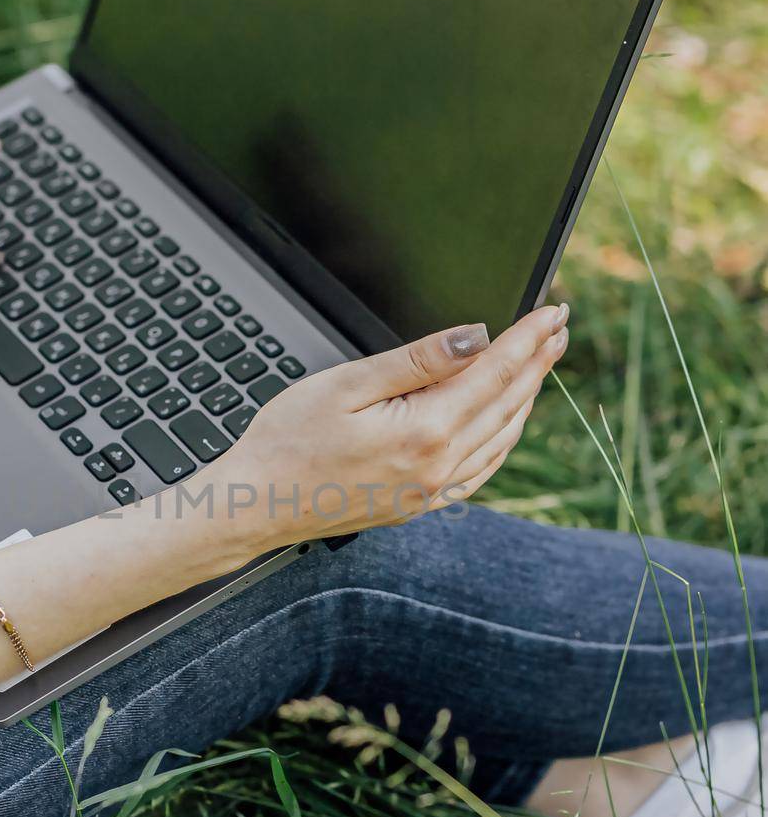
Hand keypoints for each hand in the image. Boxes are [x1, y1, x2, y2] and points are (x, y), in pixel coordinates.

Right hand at [216, 305, 568, 549]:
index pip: (493, 373)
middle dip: (536, 362)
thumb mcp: (347, 384)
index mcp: (423, 432)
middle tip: (559, 328)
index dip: (526, 339)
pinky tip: (506, 422)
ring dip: (526, 398)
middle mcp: (437, 468)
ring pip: (501, 439)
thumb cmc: (287, 441)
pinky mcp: (419, 504)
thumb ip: (417, 361)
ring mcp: (430, 491)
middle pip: (507, 405)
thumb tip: (474, 338)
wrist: (257, 503)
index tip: (552, 312)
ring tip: (542, 365)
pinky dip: (503, 439)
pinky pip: (480, 469)